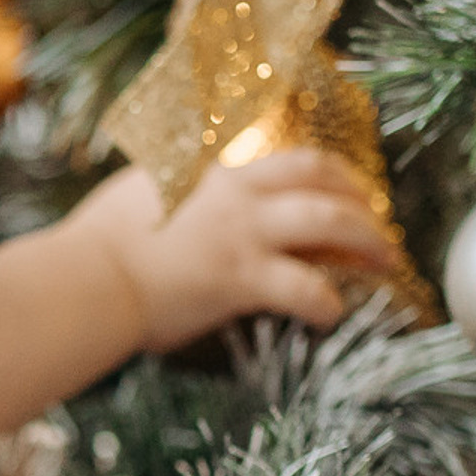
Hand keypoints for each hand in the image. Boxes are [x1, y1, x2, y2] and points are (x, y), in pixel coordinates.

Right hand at [66, 149, 401, 352]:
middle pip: (321, 178)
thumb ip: (169, 186)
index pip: (284, 159)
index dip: (323, 172)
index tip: (341, 187)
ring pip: (331, 223)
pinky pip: (306, 288)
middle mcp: (238, 194)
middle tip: (379, 222)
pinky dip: (328, 304)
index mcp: (213, 171)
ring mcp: (244, 234)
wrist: (88, 277)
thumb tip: (170, 188)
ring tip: (387, 261)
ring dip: (368, 241)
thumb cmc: (97, 243)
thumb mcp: (137, 193)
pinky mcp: (243, 279)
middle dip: (361, 198)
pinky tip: (334, 316)